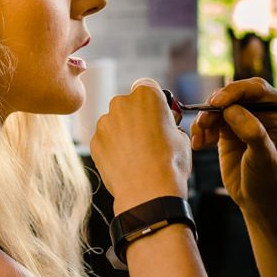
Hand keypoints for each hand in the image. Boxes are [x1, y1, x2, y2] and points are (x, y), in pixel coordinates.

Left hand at [88, 79, 190, 211]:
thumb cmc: (169, 163)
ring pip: (115, 123)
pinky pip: (105, 141)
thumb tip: (166, 127)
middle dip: (137, 117)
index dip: (154, 101)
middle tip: (149, 139)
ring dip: (123, 133)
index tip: (158, 115)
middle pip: (128, 104)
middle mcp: (122, 103)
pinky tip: (125, 163)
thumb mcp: (182, 138)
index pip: (147, 86)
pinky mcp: (94, 142)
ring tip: (137, 156)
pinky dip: (112, 149)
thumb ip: (170, 124)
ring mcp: (105, 122)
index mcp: (146, 95)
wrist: (148, 191)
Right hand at [188, 78, 276, 223]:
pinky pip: (211, 120)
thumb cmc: (269, 182)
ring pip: (219, 106)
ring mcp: (245, 120)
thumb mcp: (264, 159)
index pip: (258, 89)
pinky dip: (201, 128)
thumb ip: (252, 132)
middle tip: (204, 120)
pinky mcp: (229, 130)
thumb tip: (232, 110)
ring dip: (206, 118)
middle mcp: (264, 112)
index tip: (218, 103)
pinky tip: (199, 143)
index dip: (237, 91)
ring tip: (200, 138)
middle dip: (217, 104)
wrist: (258, 202)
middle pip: (236, 93)